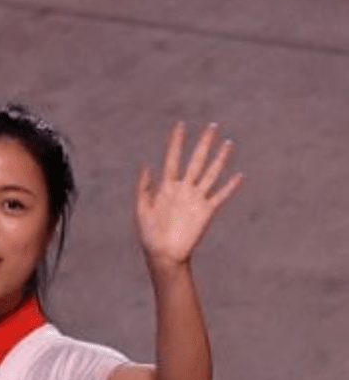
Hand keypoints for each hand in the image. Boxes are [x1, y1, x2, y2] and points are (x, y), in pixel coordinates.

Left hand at [136, 122, 242, 271]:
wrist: (163, 254)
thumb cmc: (149, 234)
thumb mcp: (141, 209)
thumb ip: (144, 188)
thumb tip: (147, 165)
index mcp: (166, 186)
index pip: (173, 158)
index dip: (176, 142)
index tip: (180, 125)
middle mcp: (183, 189)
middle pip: (195, 161)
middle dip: (203, 144)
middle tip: (212, 126)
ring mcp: (196, 199)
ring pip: (211, 173)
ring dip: (220, 159)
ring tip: (228, 142)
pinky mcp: (207, 211)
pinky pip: (220, 196)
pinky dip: (230, 186)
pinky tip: (239, 175)